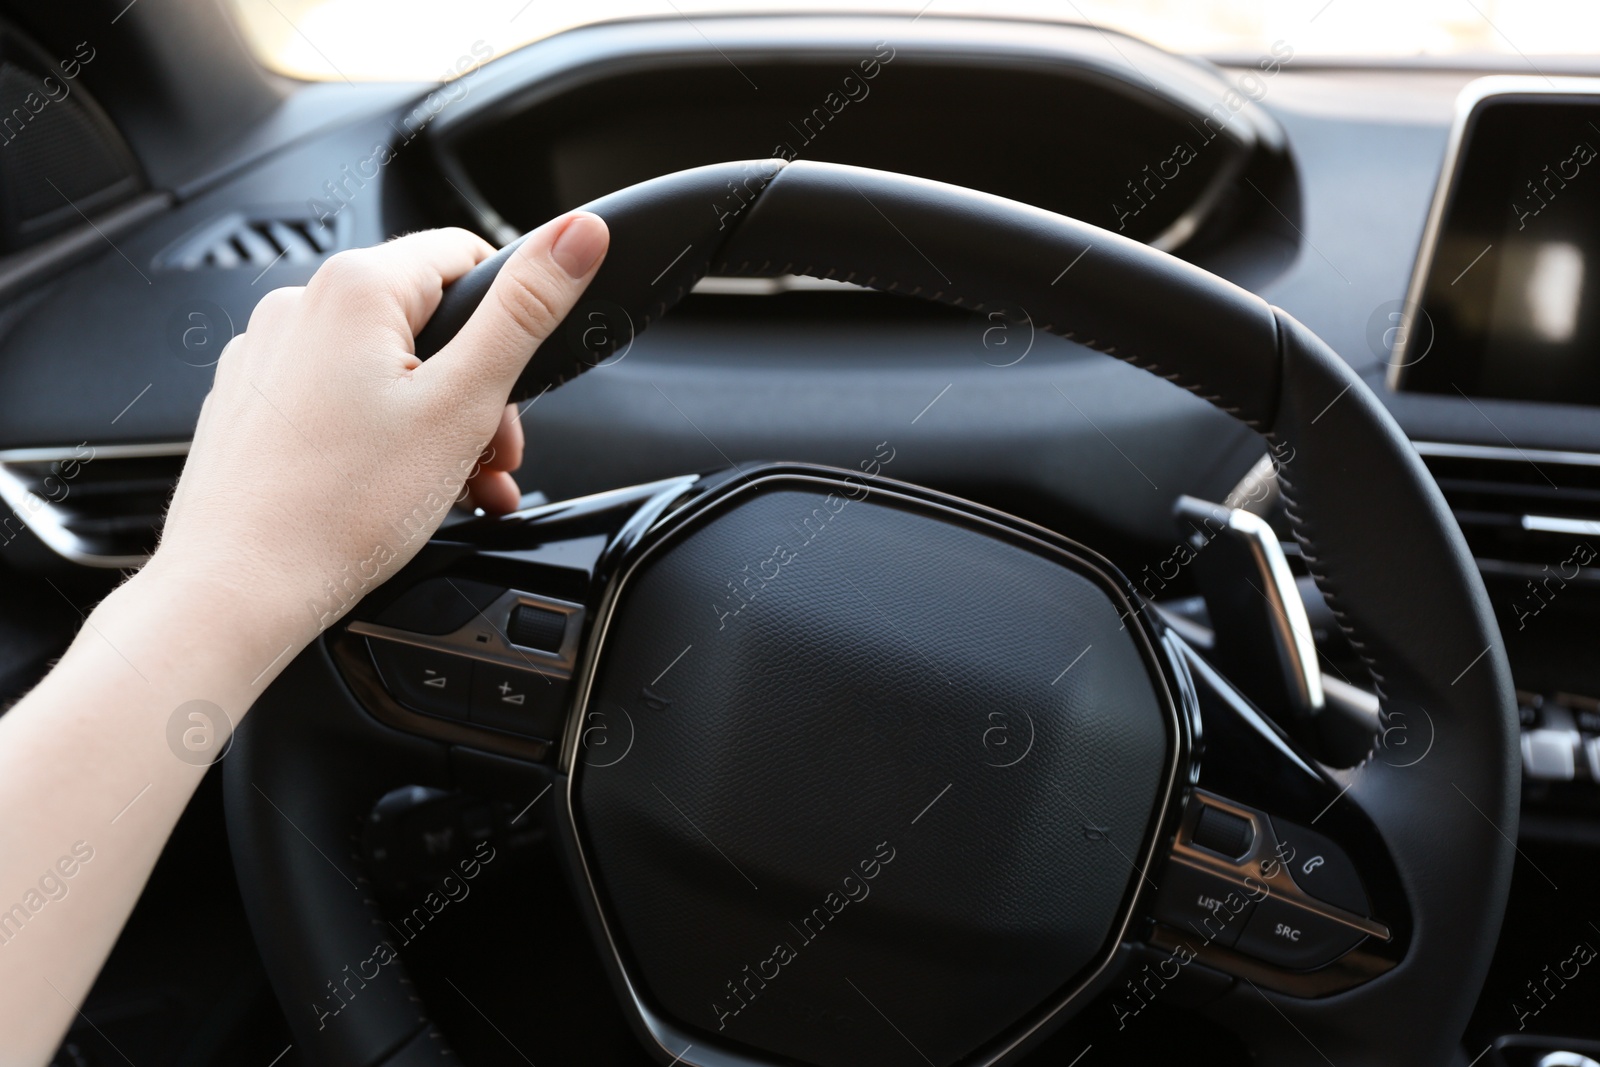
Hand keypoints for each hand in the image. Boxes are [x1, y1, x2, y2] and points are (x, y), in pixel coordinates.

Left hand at [150, 212, 608, 646]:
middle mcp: (299, 306)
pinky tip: (399, 489)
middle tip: (491, 456)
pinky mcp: (252, 403)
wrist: (241, 588)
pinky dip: (381, 437)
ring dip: (437, 423)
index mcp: (355, 286)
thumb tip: (577, 235)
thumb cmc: (340, 508)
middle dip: (476, 390)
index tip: (517, 387)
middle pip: (428, 322)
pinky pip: (338, 400)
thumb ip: (525, 311)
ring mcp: (267, 355)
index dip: (510, 321)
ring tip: (452, 486)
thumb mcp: (464, 404)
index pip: (466, 255)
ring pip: (385, 368)